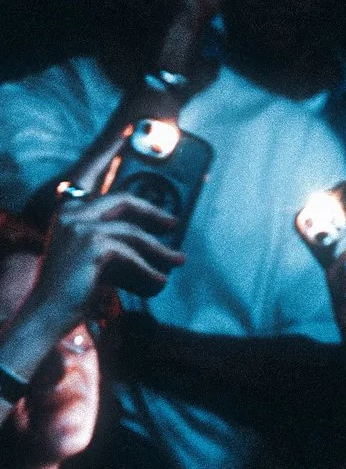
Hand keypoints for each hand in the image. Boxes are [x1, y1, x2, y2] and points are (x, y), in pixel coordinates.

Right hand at [7, 182, 180, 366]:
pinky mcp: (93, 247)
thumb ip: (111, 241)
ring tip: (177, 260)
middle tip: (173, 223)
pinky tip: (159, 281)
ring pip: (133, 233)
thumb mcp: (88, 256)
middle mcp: (72, 214)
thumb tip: (152, 241)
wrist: (44, 316)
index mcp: (68, 212)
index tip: (124, 152)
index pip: (90, 181)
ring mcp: (82, 228)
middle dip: (152, 211)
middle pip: (123, 201)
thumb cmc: (68, 292)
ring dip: (159, 249)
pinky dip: (148, 269)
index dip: (103, 165)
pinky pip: (130, 255)